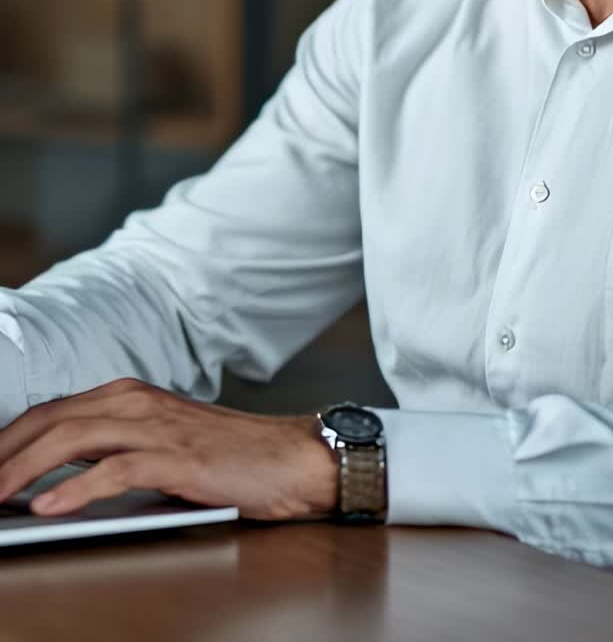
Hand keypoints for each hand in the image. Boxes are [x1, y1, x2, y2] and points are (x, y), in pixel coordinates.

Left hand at [0, 379, 338, 520]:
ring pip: (71, 439)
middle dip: (4, 453)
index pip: (50, 411)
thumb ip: (113, 452)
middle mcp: (136, 401)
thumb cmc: (228, 457)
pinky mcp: (177, 458)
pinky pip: (113, 470)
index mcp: (129, 395)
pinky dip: (74, 490)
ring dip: (23, 471)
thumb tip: (52, 486)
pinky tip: (47, 510)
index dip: (9, 439)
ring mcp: (156, 426)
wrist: (291, 458)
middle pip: (49, 421)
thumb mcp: (161, 445)